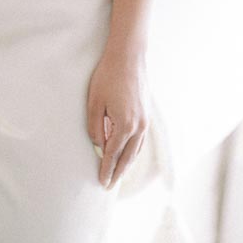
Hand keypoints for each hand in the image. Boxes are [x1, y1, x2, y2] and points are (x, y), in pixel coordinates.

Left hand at [86, 46, 147, 189]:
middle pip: (127, 157)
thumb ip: (95, 127)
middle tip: (109, 185)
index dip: (106, 169)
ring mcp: (145, 121)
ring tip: (118, 174)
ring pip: (136, 150)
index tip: (102, 183)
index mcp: (124, 125)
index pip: (113, 154)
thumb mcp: (94, 102)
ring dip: (127, 164)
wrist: (128, 57)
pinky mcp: (147, 115)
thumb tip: (98, 145)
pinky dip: (134, 151)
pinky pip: (141, 140)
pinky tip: (128, 153)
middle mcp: (138, 127)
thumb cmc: (108, 77)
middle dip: (118, 172)